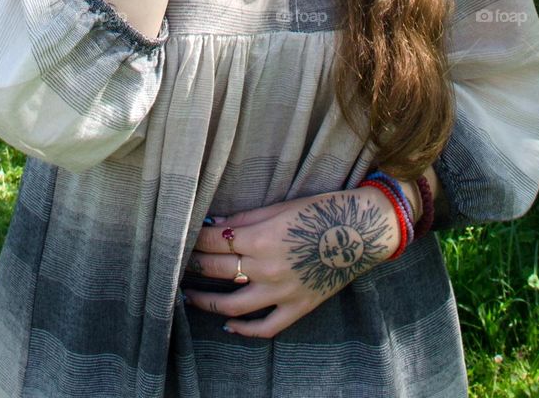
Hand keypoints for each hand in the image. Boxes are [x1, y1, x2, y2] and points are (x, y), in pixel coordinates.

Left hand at [180, 190, 400, 337]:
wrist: (360, 231)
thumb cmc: (320, 211)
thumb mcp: (279, 207)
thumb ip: (245, 219)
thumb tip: (213, 224)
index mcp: (261, 238)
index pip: (213, 241)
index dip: (192, 238)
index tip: (178, 235)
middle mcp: (266, 268)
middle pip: (217, 269)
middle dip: (193, 264)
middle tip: (177, 261)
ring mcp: (281, 292)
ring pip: (232, 305)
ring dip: (205, 300)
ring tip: (189, 295)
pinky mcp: (297, 308)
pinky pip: (265, 328)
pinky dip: (243, 331)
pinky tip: (228, 325)